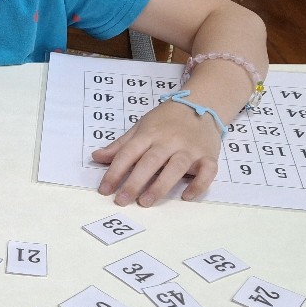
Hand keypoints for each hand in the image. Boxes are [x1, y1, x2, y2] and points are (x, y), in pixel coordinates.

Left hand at [91, 99, 223, 205]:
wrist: (202, 104)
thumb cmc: (166, 120)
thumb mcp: (141, 127)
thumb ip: (120, 145)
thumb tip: (96, 157)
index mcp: (149, 134)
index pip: (128, 153)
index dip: (114, 172)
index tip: (104, 190)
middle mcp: (169, 141)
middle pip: (150, 162)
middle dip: (134, 182)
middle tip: (121, 201)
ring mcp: (190, 148)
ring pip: (176, 168)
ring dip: (160, 186)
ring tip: (145, 202)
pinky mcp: (209, 156)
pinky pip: (207, 172)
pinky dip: (198, 185)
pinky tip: (186, 197)